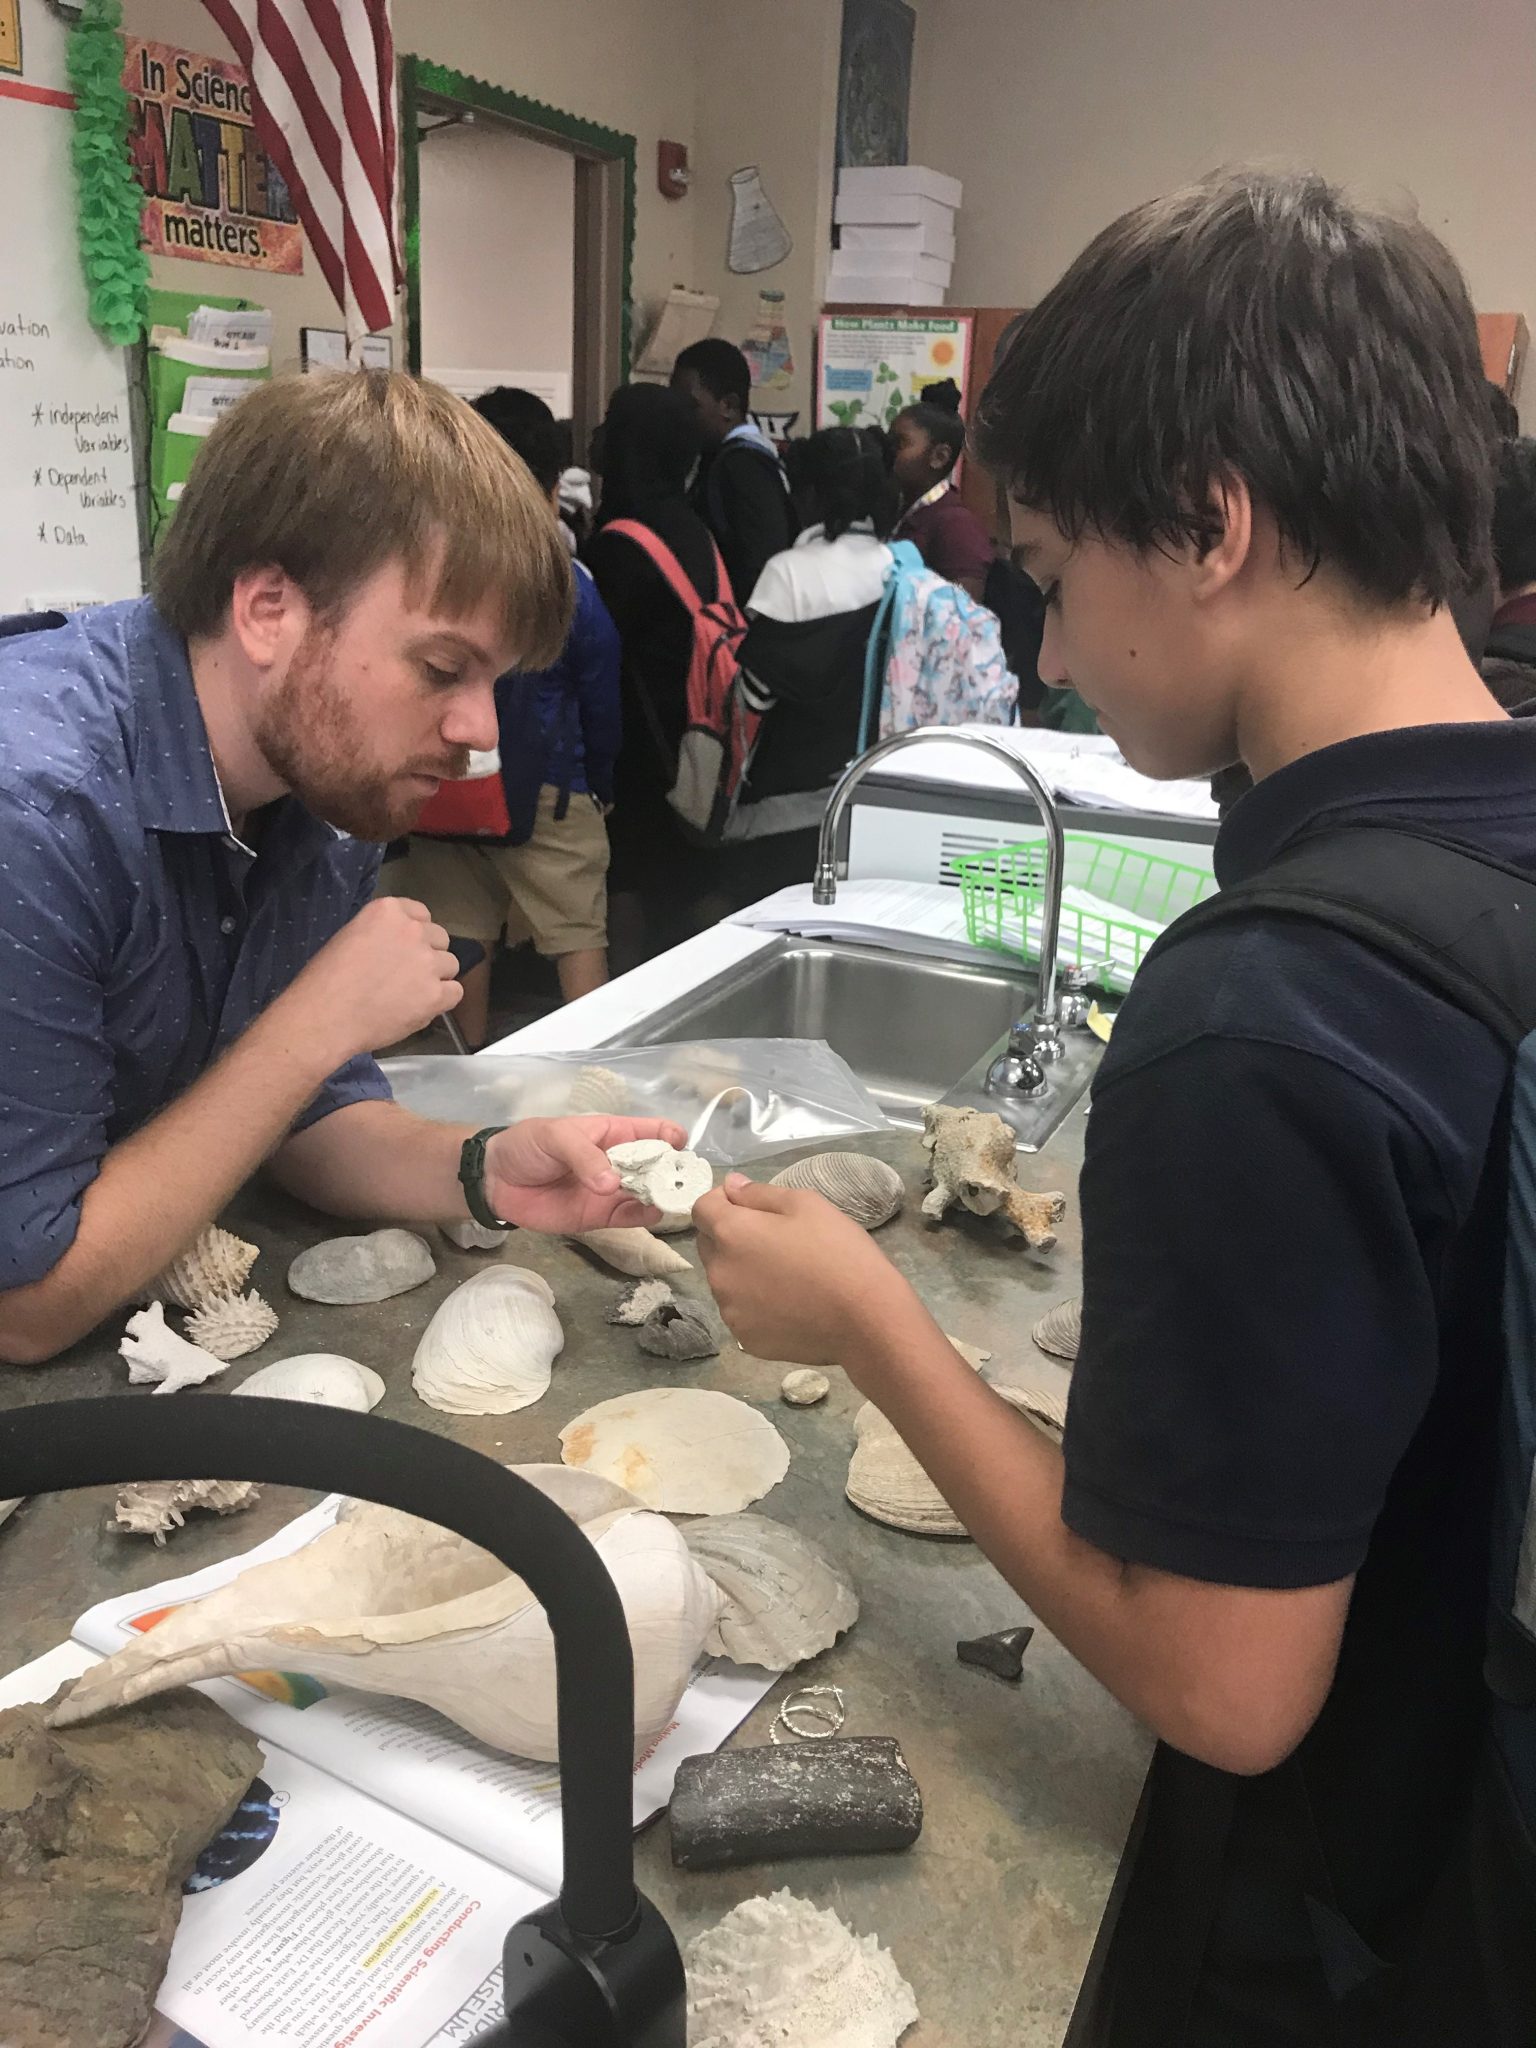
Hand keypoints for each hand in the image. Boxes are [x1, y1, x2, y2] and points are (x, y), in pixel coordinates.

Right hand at [284, 898, 460, 1063]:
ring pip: (450, 965)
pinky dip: (442, 1001)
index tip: (403, 949)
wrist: (324, 1017)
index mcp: (388, 910)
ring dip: (435, 978)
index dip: (414, 934)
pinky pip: (456, 992)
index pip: (421, 914)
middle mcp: (413, 930)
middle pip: (440, 938)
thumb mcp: (350, 937)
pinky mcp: (436, 993)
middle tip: (406, 975)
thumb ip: (382, 935)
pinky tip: (421, 1007)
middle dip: (427, 954)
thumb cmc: (326, 980)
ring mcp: (427, 961)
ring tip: (410, 995)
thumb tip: (399, 949)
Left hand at [484, 1115, 688, 1233]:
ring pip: (648, 1194)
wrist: (496, 1181)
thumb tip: (613, 1184)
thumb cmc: (527, 1146)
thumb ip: (585, 1157)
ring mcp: (611, 1191)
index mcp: (612, 1134)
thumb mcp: (556, 1137)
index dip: (670, 1136)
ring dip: (663, 1196)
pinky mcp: (600, 1217)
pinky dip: (645, 1217)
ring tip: (675, 1199)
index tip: (682, 1146)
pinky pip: (629, 1217)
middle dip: (673, 1170)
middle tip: (686, 1180)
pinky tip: (654, 1213)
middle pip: (656, 1166)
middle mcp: (618, 1162)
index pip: (651, 1131)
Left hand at [694, 1175, 915, 1368]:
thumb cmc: (839, 1252)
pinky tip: (789, 1304)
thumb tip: (730, 1186)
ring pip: (724, 1281)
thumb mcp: (806, 1205)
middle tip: (774, 1240)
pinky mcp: (746, 1339)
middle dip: (729, 1236)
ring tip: (786, 1276)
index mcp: (731, 1234)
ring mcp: (730, 1311)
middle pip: (708, 1245)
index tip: (749, 1205)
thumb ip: (759, 1193)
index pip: (701, 1208)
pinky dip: (756, 1305)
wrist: (866, 1319)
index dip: (720, 1200)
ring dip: (742, 1272)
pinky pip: (741, 1312)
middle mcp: (719, 1273)